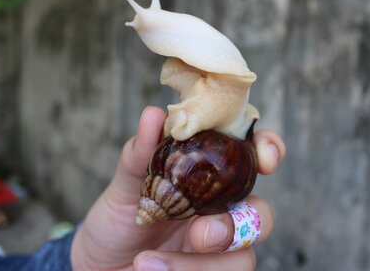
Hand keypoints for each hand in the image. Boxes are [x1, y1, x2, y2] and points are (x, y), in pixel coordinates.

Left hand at [70, 107, 285, 270]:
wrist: (99, 263)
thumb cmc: (119, 219)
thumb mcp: (124, 186)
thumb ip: (140, 154)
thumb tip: (153, 115)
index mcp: (210, 177)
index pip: (252, 156)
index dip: (270, 150)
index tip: (266, 160)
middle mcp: (222, 211)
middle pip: (261, 215)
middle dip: (234, 226)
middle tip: (199, 236)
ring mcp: (219, 250)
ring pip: (242, 258)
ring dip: (200, 265)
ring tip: (147, 263)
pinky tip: (149, 269)